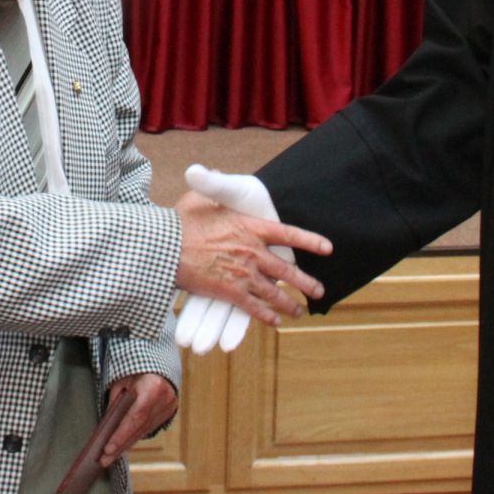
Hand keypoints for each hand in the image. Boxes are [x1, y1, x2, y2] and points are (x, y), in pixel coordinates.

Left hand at [99, 373, 177, 466]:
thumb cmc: (135, 371)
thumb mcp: (121, 383)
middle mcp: (165, 399)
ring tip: (111, 456)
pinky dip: (135, 436)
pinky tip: (124, 445)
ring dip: (127, 444)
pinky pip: (150, 428)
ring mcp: (170, 407)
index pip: (135, 417)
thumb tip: (106, 428)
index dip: (121, 434)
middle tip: (105, 459)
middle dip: (121, 445)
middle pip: (140, 428)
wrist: (157, 366)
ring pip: (145, 431)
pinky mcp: (169, 412)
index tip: (108, 448)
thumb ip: (115, 404)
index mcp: (153, 387)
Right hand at [173, 163, 329, 336]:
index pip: (288, 234)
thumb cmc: (180, 222)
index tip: (327, 248)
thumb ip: (212, 186)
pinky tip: (276, 321)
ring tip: (299, 311)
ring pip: (275, 292)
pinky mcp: (231, 292)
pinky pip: (255, 308)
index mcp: (250, 227)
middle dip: (306, 282)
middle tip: (318, 290)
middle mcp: (253, 251)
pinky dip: (267, 315)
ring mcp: (244, 274)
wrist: (166, 249)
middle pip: (287, 270)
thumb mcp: (199, 197)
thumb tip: (212, 172)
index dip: (309, 241)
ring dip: (290, 303)